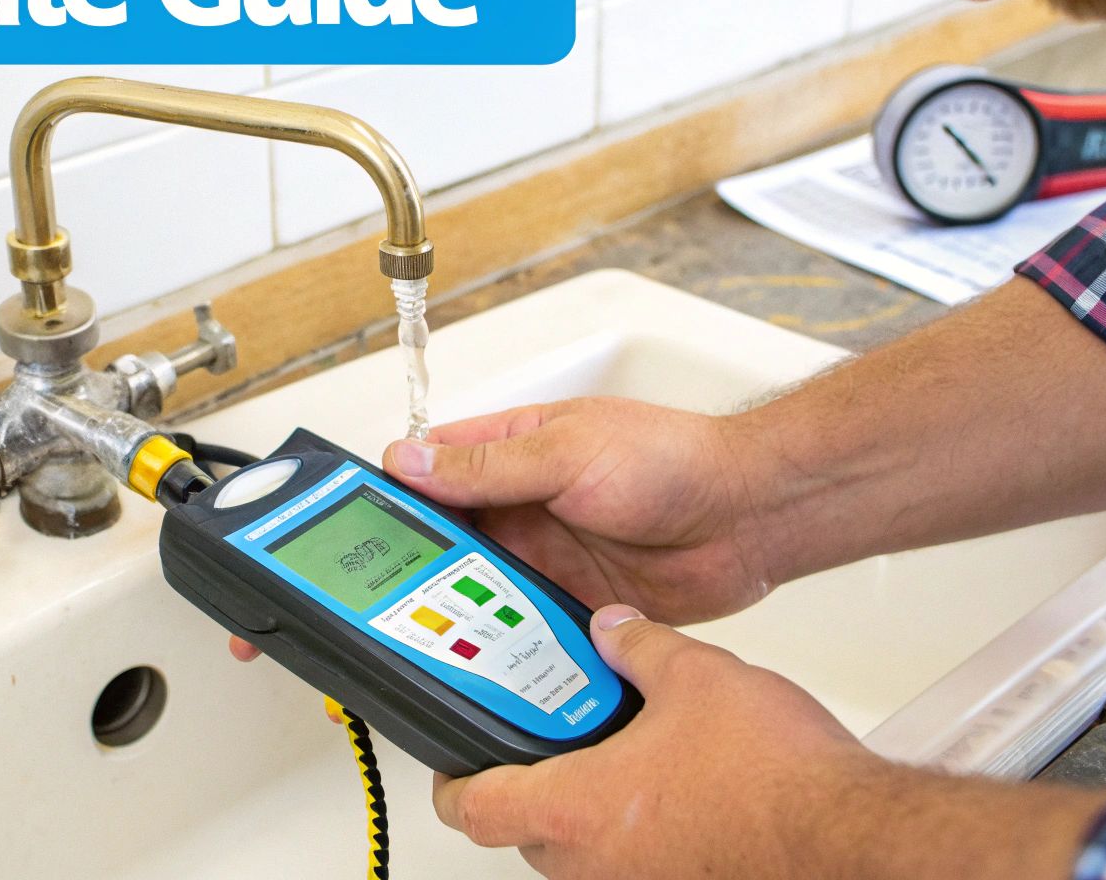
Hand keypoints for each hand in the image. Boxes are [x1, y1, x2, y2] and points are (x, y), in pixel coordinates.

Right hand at [385, 397, 771, 624]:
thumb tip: (411, 460)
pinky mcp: (573, 602)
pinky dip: (507, 640)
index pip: (429, 468)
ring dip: (461, 604)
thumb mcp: (566, 451)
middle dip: (415, 564)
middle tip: (382, 593)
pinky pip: (524, 625)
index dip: (391, 494)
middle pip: (445, 538)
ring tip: (429, 631)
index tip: (357, 525)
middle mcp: (522, 504)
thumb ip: (487, 465)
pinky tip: (488, 656)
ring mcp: (546, 555)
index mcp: (512, 449)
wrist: (748, 516)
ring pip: (479, 587)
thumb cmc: (673, 459)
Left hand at [432, 606, 1105, 879]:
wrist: (848, 836)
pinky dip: (641, 832)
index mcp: (575, 808)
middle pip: (525, 832)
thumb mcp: (694, 675)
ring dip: (592, 810)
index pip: (471, 807)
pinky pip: (637, 865)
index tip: (454, 759)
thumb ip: (636, 646)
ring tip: (625, 756)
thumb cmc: (773, 779)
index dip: (452, 780)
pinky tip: (678, 791)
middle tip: (552, 738)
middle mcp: (595, 865)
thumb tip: (612, 630)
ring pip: (583, 854)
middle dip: (535, 783)